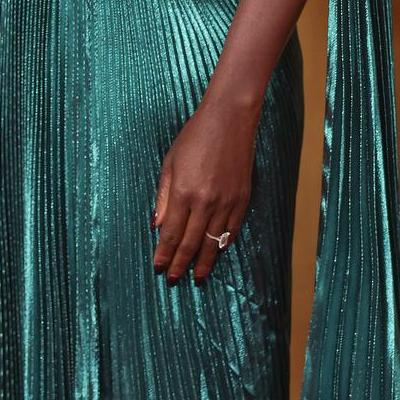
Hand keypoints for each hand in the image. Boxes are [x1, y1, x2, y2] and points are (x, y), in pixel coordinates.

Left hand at [153, 97, 258, 284]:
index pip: (171, 234)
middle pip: (191, 243)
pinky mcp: (242, 198)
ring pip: (212, 242)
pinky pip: (231, 230)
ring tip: (197, 278)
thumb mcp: (170, 163)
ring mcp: (226, 202)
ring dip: (203, 262)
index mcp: (183, 192)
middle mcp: (205, 202)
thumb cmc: (195, 137)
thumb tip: (157, 226)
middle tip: (173, 280)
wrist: (230, 120)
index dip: (164, 254)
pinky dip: (222, 245)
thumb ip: (164, 197)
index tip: (159, 268)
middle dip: (180, 264)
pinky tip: (215, 254)